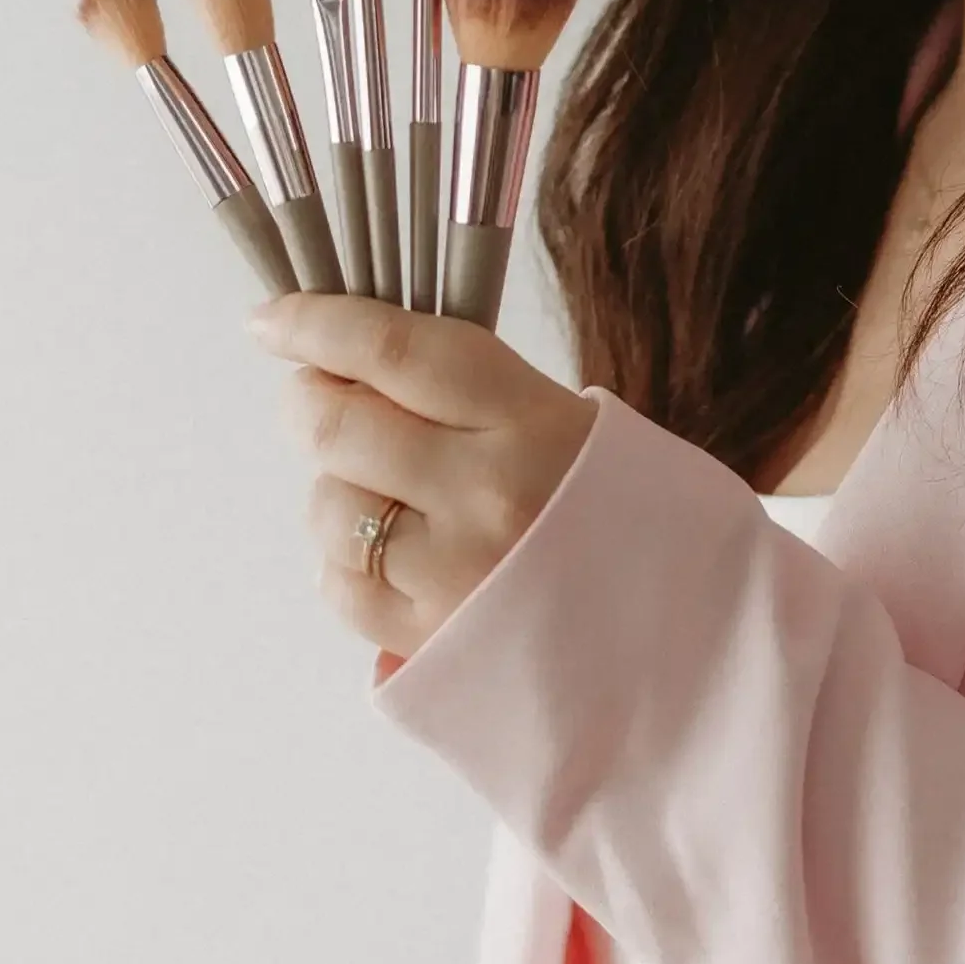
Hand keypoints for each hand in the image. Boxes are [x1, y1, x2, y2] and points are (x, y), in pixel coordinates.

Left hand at [246, 294, 598, 666]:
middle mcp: (483, 494)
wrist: (692, 641)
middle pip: (336, 426)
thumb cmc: (628, 518)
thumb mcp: (573, 423)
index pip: (391, 349)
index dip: (314, 324)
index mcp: (527, 420)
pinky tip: (393, 555)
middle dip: (308, 402)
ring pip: (328, 509)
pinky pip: (339, 586)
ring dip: (335, 491)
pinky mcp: (430, 644)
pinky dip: (346, 563)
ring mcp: (451, 574)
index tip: (272, 320)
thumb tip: (351, 364)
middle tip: (319, 398)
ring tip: (385, 495)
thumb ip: (469, 392)